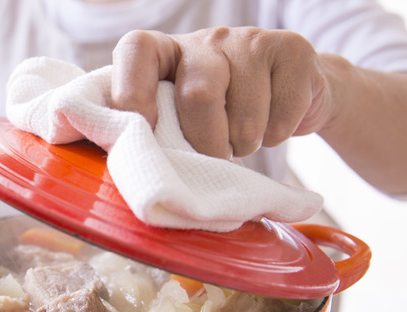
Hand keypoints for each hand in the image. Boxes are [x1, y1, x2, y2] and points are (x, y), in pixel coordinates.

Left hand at [111, 27, 332, 158]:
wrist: (290, 98)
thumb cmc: (220, 117)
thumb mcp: (181, 118)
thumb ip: (156, 129)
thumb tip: (133, 158)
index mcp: (167, 52)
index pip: (136, 50)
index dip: (133, 90)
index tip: (142, 129)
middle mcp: (207, 39)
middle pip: (198, 96)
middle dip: (206, 143)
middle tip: (212, 157)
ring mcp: (251, 40)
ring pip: (244, 119)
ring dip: (243, 146)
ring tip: (242, 139)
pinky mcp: (292, 51)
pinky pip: (281, 119)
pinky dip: (276, 138)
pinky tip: (273, 124)